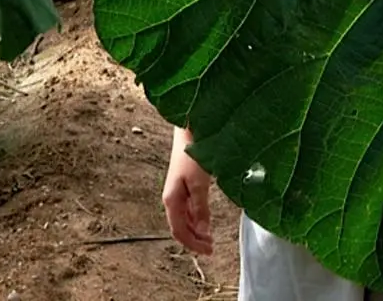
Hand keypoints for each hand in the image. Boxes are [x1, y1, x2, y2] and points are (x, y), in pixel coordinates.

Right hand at [162, 127, 213, 254]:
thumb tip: (202, 231)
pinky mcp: (183, 183)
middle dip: (194, 239)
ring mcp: (177, 190)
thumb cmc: (193, 154)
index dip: (193, 244)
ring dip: (196, 229)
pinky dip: (196, 217)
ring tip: (209, 236)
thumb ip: (200, 208)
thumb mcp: (199, 183)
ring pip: (184, 218)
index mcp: (171, 200)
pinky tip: (205, 218)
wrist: (190, 130)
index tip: (208, 251)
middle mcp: (171, 197)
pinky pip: (188, 207)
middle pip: (180, 226)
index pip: (179, 231)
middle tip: (210, 247)